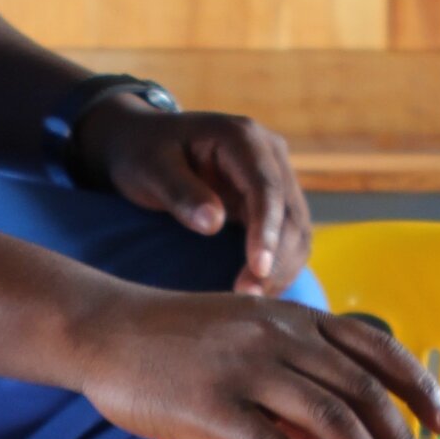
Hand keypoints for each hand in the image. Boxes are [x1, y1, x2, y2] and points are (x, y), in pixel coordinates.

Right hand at [62, 288, 439, 438]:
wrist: (104, 329)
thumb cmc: (177, 341)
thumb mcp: (248, 335)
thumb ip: (297, 371)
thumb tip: (345, 429)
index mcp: (295, 318)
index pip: (378, 350)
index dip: (419, 389)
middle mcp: (281, 337)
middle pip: (363, 391)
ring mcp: (248, 368)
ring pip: (332, 419)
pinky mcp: (214, 405)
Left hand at [75, 98, 311, 297]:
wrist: (142, 144)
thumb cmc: (142, 154)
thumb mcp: (150, 169)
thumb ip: (180, 193)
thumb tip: (214, 224)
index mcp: (242, 137)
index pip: (266, 187)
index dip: (267, 230)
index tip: (258, 269)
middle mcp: (269, 154)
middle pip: (290, 212)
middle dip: (276, 259)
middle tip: (248, 298)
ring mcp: (275, 177)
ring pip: (297, 229)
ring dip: (282, 268)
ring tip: (252, 301)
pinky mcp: (272, 202)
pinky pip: (287, 237)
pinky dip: (278, 266)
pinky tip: (257, 290)